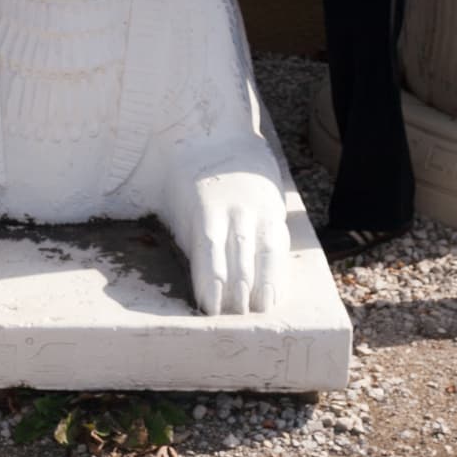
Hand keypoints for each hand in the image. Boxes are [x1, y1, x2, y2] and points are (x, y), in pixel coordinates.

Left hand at [175, 172, 289, 315]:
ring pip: (264, 252)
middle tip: (234, 318)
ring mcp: (258, 209)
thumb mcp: (177, 205)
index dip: (211, 284)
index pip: (210, 253)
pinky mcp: (274, 210)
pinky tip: (275, 292)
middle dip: (237, 292)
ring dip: (262, 285)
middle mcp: (235, 210)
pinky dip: (278, 271)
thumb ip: (188, 240)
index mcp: (204, 210)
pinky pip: (279, 244)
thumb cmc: (188, 183)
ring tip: (259, 310)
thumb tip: (193, 283)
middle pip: (239, 258)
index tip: (209, 309)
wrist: (218, 139)